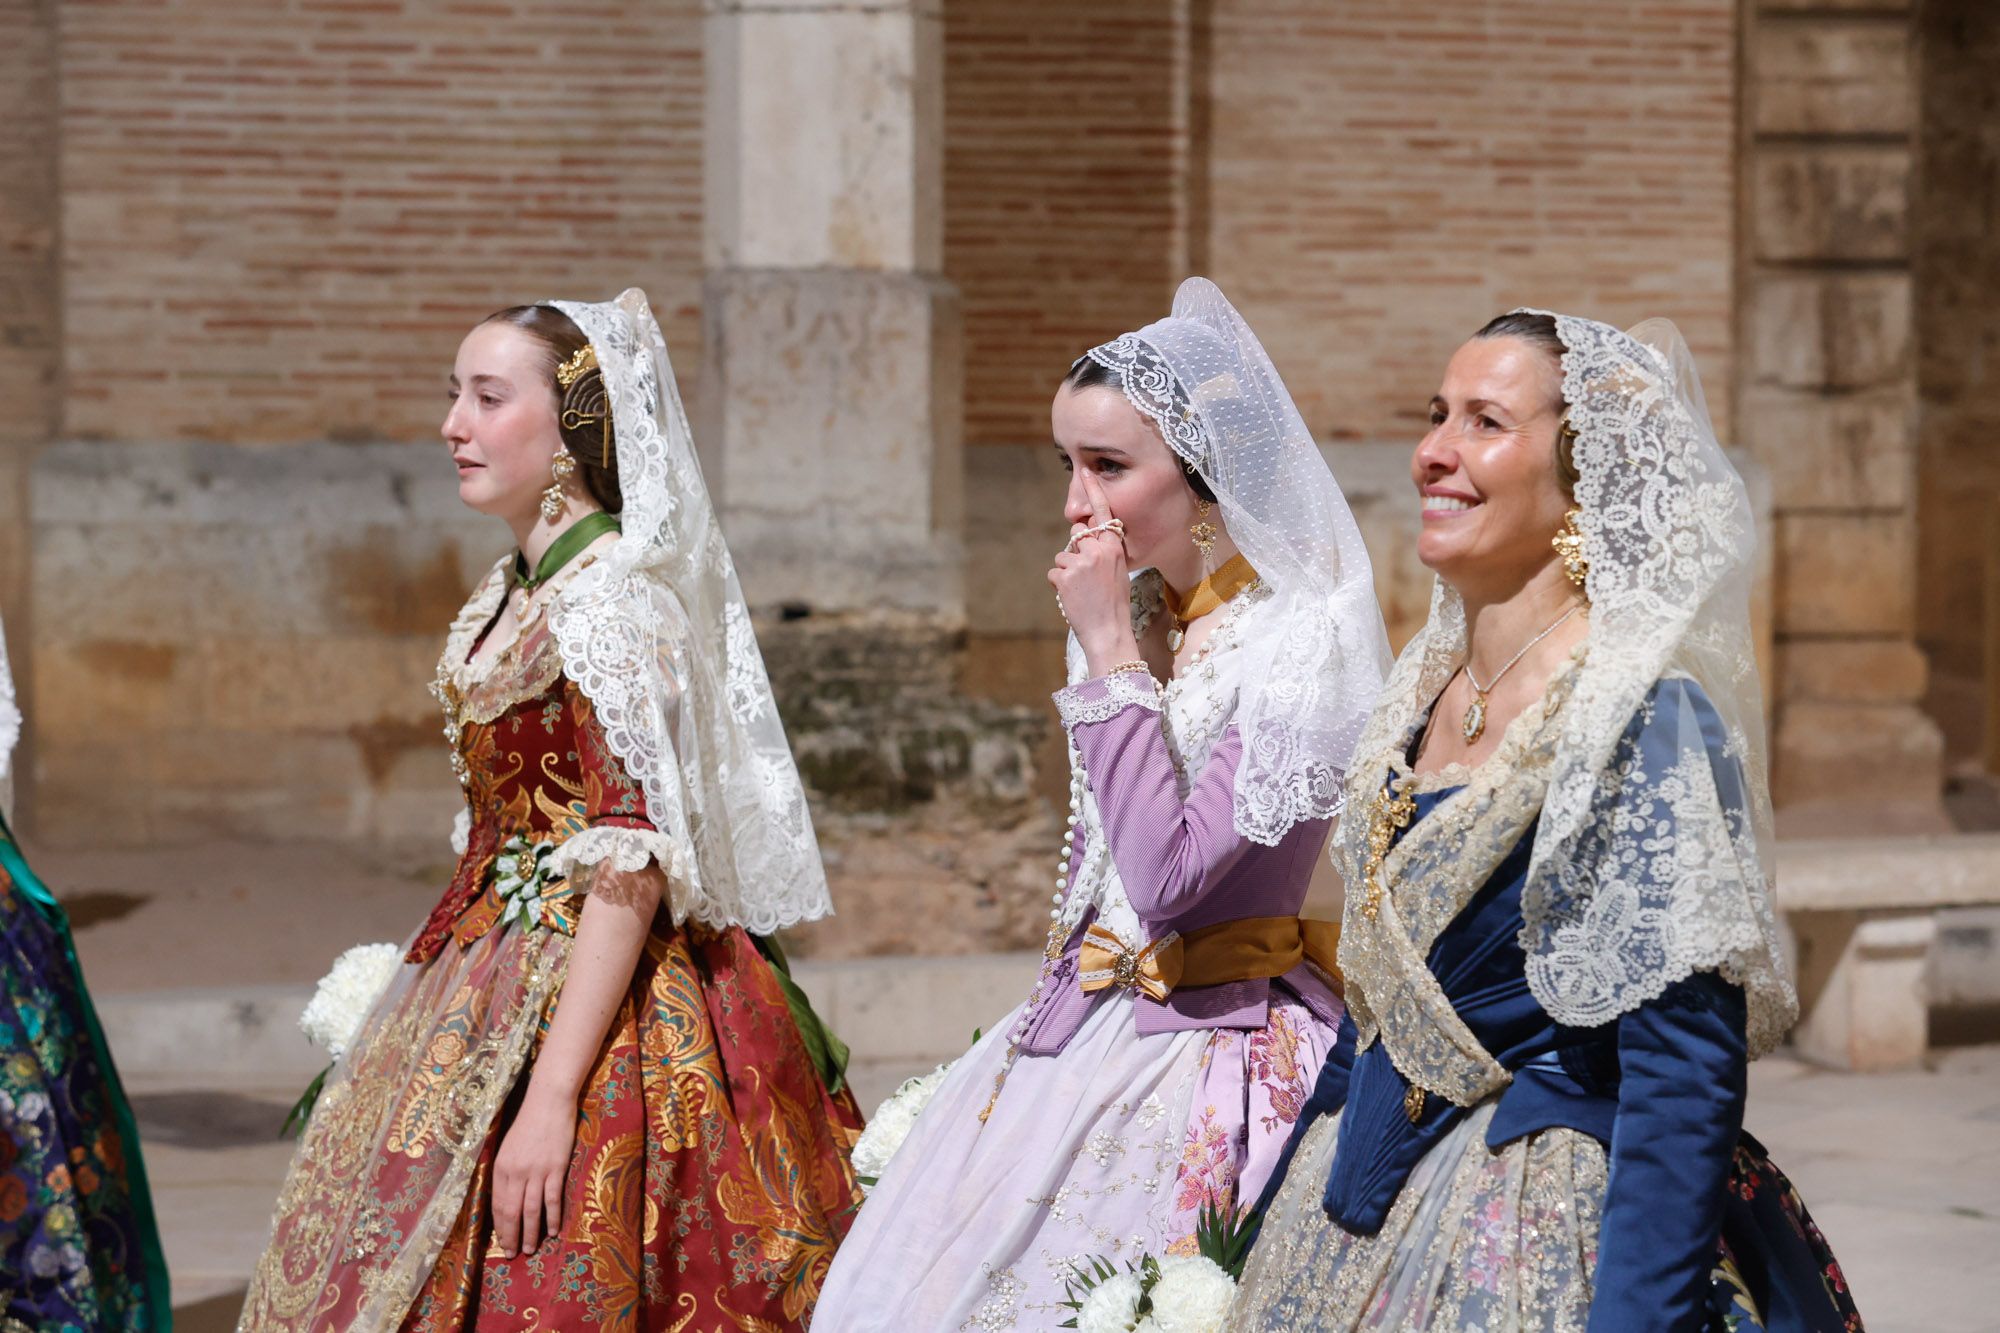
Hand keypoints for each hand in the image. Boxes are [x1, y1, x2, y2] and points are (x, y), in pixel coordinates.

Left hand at [491, 1083, 576, 1258]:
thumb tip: (506, 1198)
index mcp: (501, 1168)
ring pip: (531, 1210)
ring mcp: (536, 1171)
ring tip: (531, 1249)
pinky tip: (552, 1230)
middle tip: (513, 1254)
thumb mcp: (507, 1147)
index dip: (500, 1228)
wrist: (548, 1102)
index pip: (497, 1206)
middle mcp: (515, 1172)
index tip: (502, 1243)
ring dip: (531, 1232)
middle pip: (512, 1212)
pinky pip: (552, 1198)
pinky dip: (552, 1217)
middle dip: (512, 1236)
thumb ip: (505, 1172)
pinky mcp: (555, 1168)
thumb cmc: (528, 1123)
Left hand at [1049, 470, 1141, 672]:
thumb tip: (1083, 539)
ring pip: (1063, 556)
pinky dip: (1059, 585)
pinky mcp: (1063, 576)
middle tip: (1086, 574)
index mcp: (1114, 548)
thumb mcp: (1119, 571)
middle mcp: (1097, 550)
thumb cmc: (1114, 604)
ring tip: (1081, 591)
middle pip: (1077, 535)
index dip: (1093, 491)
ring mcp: (1079, 562)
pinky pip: (1054, 573)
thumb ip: (1105, 551)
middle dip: (1077, 550)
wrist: (1109, 632)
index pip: (1103, 513)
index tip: (1084, 471)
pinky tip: (1072, 597)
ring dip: (1067, 572)